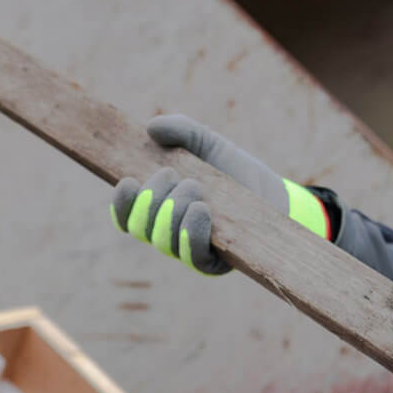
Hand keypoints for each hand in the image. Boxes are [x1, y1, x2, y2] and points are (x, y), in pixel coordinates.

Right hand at [110, 114, 331, 274]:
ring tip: (195, 187)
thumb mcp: (206, 142)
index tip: (130, 181)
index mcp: (159, 208)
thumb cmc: (233, 168)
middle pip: (140, 227)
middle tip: (175, 175)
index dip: (121, 204)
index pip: (126, 217)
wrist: (271, 190)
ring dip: (172, 210)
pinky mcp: (215, 263)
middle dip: (152, 198)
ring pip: (162, 242)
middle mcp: (169, 232)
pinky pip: (192, 257)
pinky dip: (190, 232)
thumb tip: (151, 128)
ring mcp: (191, 250)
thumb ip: (180, 130)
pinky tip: (201, 209)